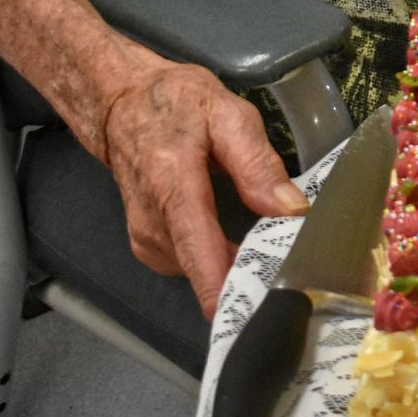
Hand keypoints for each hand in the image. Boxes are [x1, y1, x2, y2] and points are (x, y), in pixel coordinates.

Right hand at [89, 56, 308, 315]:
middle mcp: (152, 224)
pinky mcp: (150, 247)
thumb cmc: (175, 104)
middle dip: (251, 275)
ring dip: (237, 268)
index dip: (231, 291)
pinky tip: (241, 246)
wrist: (121, 104)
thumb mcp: (227, 114)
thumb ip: (257, 163)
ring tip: (272, 252)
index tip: (264, 313)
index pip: (199, 254)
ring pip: (202, 273)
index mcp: (172, 188)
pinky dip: (219, 262)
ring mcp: (147, 240)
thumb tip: (289, 209)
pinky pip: (192, 266)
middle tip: (296, 270)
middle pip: (207, 271)